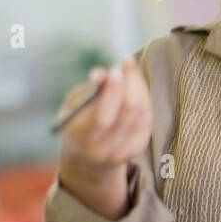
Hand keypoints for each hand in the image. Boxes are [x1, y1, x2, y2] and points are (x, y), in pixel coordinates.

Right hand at [58, 55, 152, 175]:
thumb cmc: (77, 122)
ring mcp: (124, 150)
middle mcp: (104, 148)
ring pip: (141, 111)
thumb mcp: (73, 106)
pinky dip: (143, 96)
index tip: (115, 70)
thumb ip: (87, 90)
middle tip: (125, 63)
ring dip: (137, 85)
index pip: (102, 116)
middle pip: (128, 111)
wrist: (88, 158)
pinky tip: (134, 86)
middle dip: (129, 82)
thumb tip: (102, 74)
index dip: (112, 91)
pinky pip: (147, 116)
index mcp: (82, 138)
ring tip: (128, 71)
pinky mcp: (139, 146)